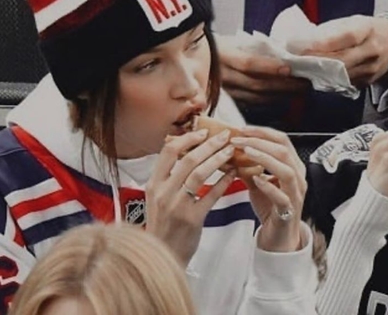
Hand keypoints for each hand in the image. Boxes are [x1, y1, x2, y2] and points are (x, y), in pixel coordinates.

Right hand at [145, 129, 235, 265]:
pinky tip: (234, 174)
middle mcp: (163, 193)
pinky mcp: (192, 219)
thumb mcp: (157, 198)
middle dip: (209, 144)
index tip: (202, 131)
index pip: (168, 151)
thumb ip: (169, 177)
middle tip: (225, 136)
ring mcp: (177, 206)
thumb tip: (189, 151)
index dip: (187, 138)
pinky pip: (211, 195)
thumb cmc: (163, 225)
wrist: (161, 257)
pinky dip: (224, 182)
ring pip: (200, 173)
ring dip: (218, 159)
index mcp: (154, 184)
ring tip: (231, 151)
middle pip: (188, 159)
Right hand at [216, 34, 308, 103]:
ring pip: (256, 97)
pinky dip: (269, 102)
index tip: (289, 67)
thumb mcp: (233, 40)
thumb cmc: (218, 46)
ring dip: (280, 95)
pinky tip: (283, 98)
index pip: (249, 63)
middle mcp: (224, 76)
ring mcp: (225, 90)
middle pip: (257, 84)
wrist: (192, 59)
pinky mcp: (227, 100)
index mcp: (225, 56)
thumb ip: (255, 47)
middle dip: (284, 85)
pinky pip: (251, 103)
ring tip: (299, 91)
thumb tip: (283, 50)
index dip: (269, 67)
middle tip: (304, 82)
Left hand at [230, 126, 305, 251]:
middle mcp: (297, 177)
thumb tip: (227, 152)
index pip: (281, 140)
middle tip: (238, 139)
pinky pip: (281, 196)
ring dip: (265, 158)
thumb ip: (247, 167)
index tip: (242, 128)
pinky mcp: (289, 211)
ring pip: (286, 170)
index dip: (262, 132)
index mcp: (292, 165)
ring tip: (246, 153)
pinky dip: (268, 186)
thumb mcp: (257, 183)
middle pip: (284, 150)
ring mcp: (295, 194)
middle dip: (259, 141)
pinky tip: (255, 179)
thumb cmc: (270, 207)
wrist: (278, 238)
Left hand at [300, 15, 387, 85]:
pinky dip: (329, 80)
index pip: (347, 37)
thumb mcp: (352, 21)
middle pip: (342, 60)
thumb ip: (332, 31)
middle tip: (297, 61)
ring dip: (320, 74)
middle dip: (318, 61)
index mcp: (368, 30)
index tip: (304, 46)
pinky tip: (316, 77)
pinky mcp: (368, 81)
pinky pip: (345, 83)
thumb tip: (306, 40)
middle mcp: (373, 50)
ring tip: (302, 70)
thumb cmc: (366, 28)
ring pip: (342, 75)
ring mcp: (372, 68)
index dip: (325, 43)